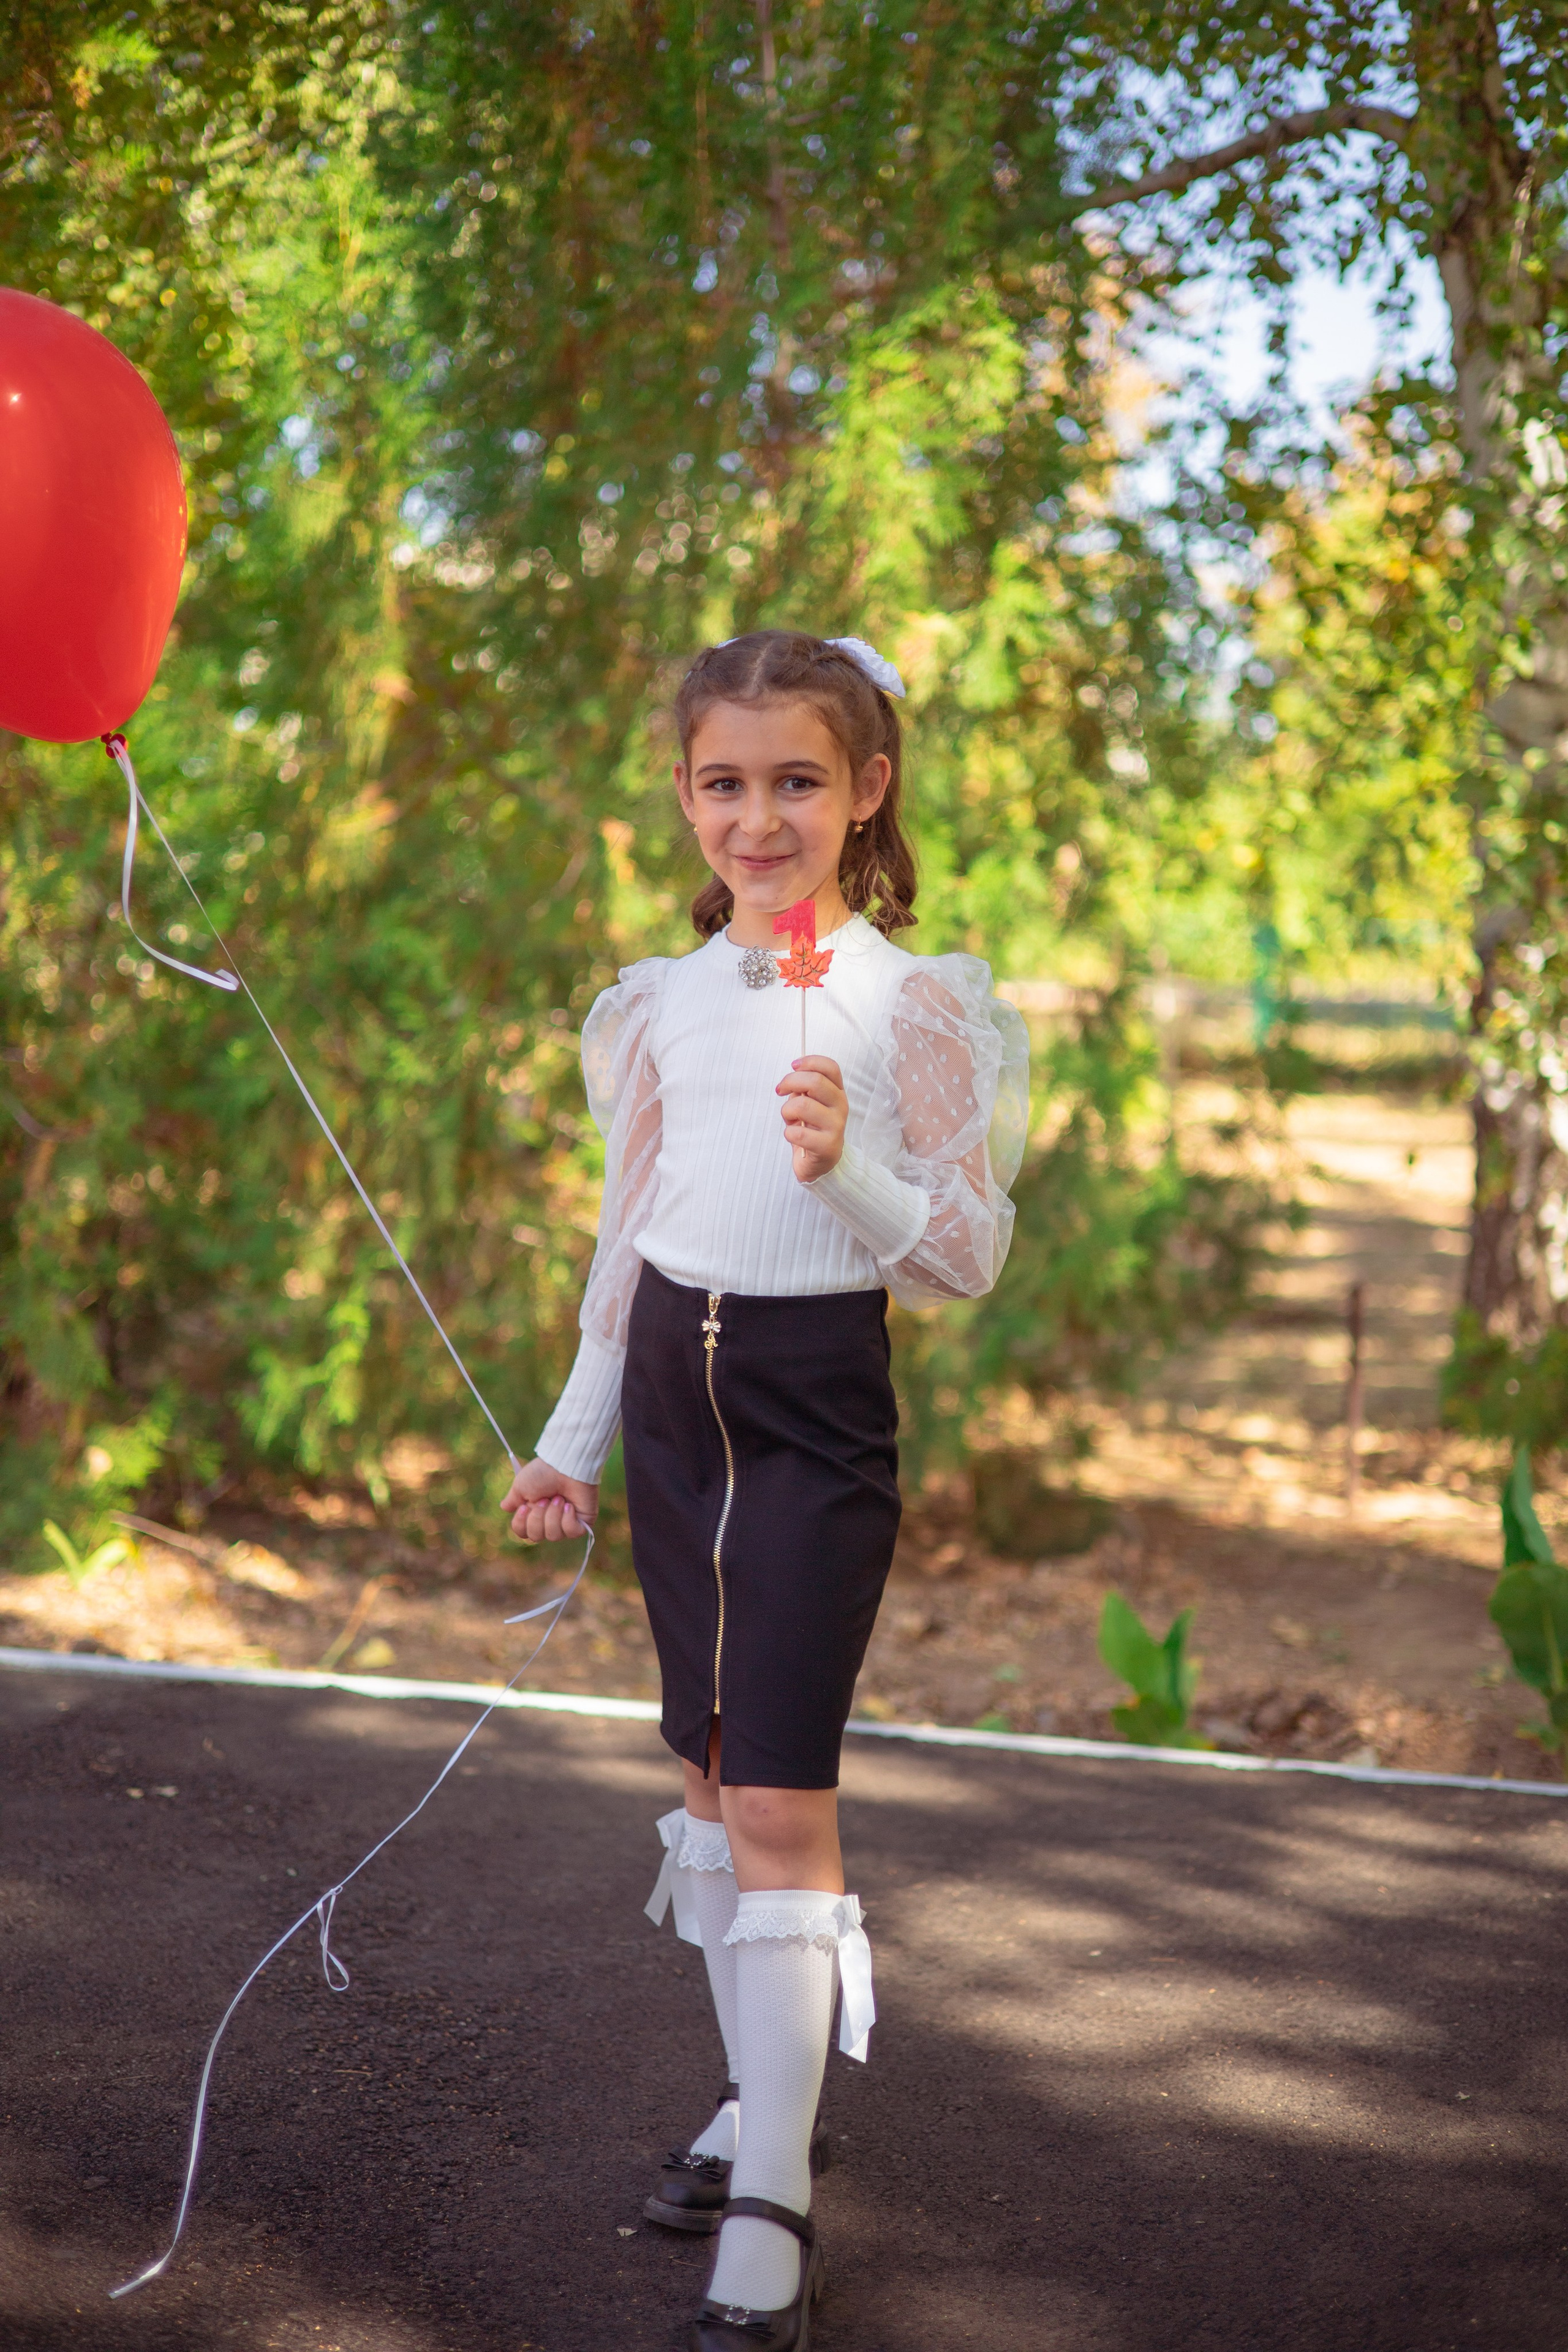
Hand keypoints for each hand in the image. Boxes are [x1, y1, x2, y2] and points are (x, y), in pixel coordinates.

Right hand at [501, 1458, 597, 1543]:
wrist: (565, 1465)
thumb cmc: (543, 1473)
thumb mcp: (521, 1485)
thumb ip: (513, 1499)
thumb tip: (504, 1507)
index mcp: (534, 1512)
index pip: (523, 1533)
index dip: (521, 1524)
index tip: (525, 1507)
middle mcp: (549, 1519)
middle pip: (536, 1537)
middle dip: (538, 1517)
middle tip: (545, 1499)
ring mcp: (566, 1522)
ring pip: (553, 1535)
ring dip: (553, 1515)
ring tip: (559, 1498)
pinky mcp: (583, 1522)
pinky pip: (572, 1533)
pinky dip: (568, 1518)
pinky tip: (570, 1505)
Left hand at [776, 1055, 846, 1182]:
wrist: (821, 1165)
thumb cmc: (812, 1129)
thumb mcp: (809, 1104)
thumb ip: (803, 1089)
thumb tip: (792, 1078)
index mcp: (837, 1092)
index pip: (830, 1067)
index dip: (810, 1061)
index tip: (793, 1066)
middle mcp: (841, 1106)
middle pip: (815, 1081)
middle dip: (790, 1082)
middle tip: (780, 1090)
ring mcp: (836, 1126)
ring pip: (802, 1105)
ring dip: (786, 1111)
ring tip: (789, 1119)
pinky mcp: (827, 1146)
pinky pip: (798, 1133)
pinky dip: (788, 1133)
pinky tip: (793, 1136)